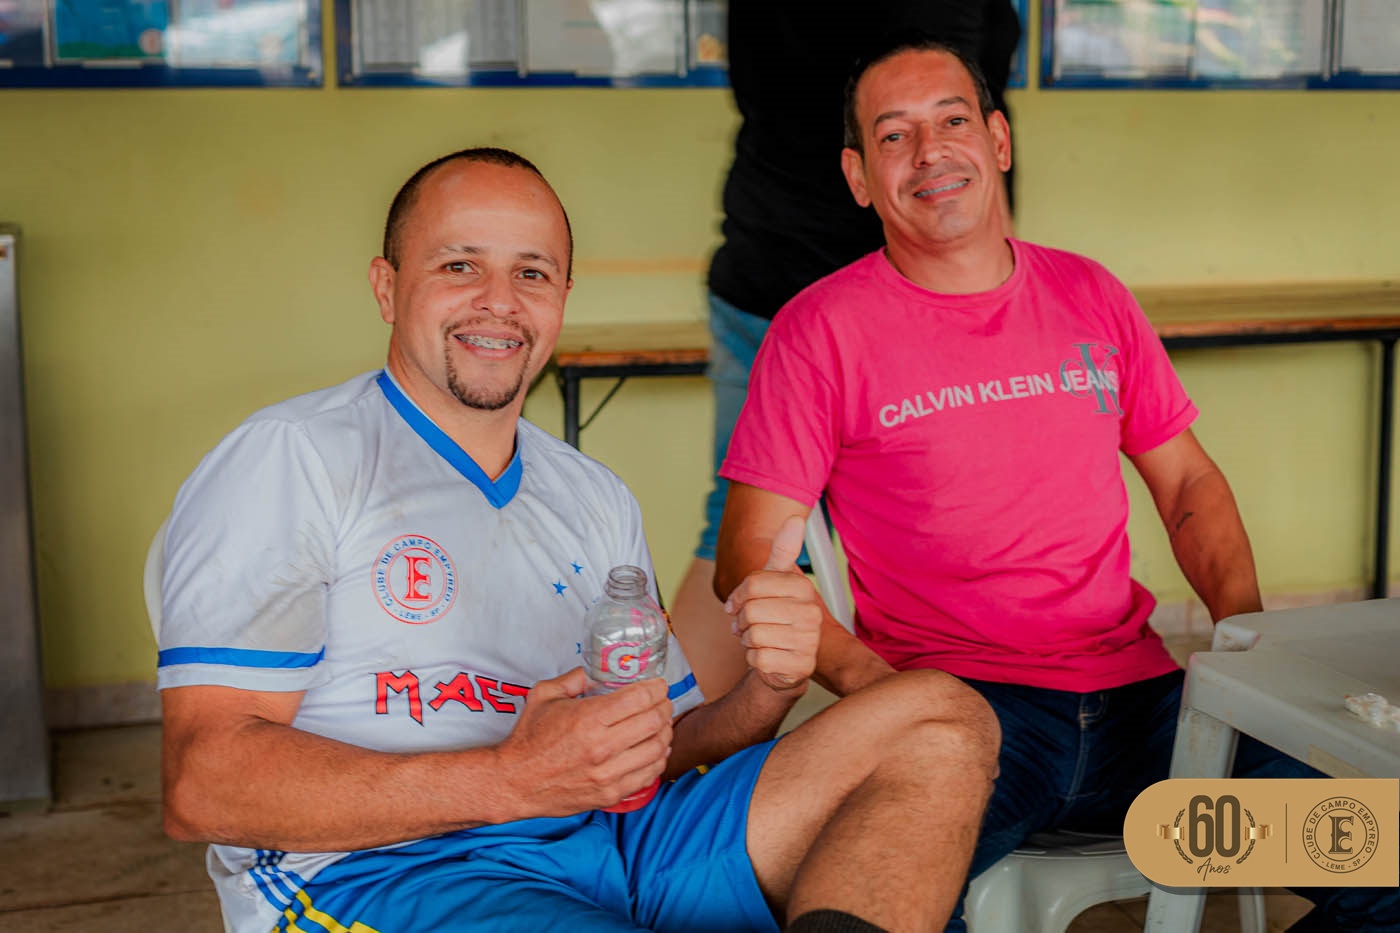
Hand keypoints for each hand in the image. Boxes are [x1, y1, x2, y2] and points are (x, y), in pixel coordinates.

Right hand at [495, 668, 671, 818]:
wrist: (515, 782)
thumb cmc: (529, 738)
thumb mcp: (543, 696)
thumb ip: (572, 679)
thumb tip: (594, 673)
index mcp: (588, 718)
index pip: (640, 698)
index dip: (656, 688)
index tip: (658, 685)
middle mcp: (602, 746)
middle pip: (654, 721)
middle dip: (664, 707)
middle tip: (662, 702)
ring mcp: (608, 773)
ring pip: (657, 748)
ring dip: (665, 732)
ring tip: (662, 724)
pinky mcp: (610, 794)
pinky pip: (648, 775)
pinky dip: (658, 759)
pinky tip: (657, 749)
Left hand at [723, 515, 821, 693]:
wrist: (785, 659)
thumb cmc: (775, 616)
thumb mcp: (775, 582)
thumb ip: (783, 551)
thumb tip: (795, 518)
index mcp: (804, 588)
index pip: (754, 584)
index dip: (738, 596)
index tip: (738, 603)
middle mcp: (811, 614)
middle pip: (751, 610)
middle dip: (741, 620)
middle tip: (747, 624)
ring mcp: (808, 641)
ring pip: (753, 634)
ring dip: (746, 639)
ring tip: (757, 638)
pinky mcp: (799, 666)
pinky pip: (757, 658)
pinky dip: (752, 658)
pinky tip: (765, 655)